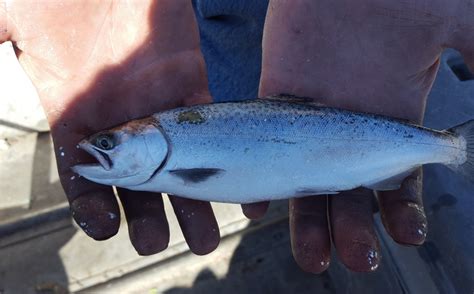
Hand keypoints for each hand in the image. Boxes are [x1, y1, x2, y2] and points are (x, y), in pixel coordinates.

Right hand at [1, 0, 219, 254]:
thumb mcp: (9, 22)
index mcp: (76, 114)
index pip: (82, 175)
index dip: (92, 204)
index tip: (103, 228)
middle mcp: (118, 119)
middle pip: (136, 181)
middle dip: (148, 216)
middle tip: (156, 244)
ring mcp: (156, 105)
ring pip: (178, 165)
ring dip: (190, 203)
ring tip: (203, 239)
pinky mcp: (190, 84)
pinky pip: (208, 129)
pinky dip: (222, 161)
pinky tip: (234, 192)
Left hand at [253, 0, 473, 271]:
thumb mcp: (458, 26)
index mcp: (393, 120)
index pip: (397, 182)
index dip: (401, 212)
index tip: (407, 235)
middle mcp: (351, 129)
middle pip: (350, 194)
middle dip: (353, 229)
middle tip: (356, 259)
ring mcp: (312, 119)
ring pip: (308, 183)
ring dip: (309, 221)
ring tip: (313, 256)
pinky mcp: (277, 102)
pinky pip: (266, 149)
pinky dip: (261, 181)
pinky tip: (259, 209)